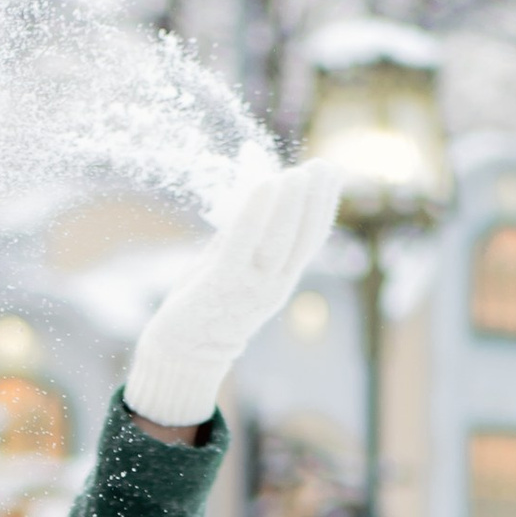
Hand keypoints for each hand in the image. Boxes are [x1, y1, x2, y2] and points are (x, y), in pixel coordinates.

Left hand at [124, 160, 342, 432]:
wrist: (183, 351)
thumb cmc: (208, 302)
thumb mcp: (237, 265)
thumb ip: (249, 234)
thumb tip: (260, 188)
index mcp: (281, 280)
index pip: (311, 239)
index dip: (325, 205)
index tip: (332, 171)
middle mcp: (273, 285)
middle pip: (302, 238)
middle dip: (315, 198)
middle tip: (322, 165)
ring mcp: (250, 287)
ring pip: (279, 240)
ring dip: (291, 202)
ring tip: (297, 173)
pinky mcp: (222, 283)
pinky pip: (243, 244)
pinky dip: (255, 213)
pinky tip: (264, 185)